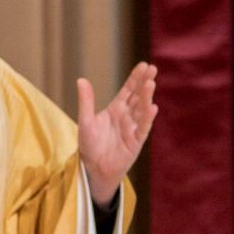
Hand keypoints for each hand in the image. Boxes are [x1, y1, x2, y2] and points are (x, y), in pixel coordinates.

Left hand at [78, 61, 157, 207]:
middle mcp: (127, 116)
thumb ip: (86, 101)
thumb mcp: (86, 121)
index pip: (128, 90)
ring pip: (142, 109)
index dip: (135, 78)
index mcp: (116, 108)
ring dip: (147, 97)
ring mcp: (133, 127)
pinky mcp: (136, 141)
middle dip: (145, 82)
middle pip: (138, 96)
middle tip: (152, 68)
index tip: (143, 65)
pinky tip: (152, 107)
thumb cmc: (90, 145)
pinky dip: (147, 118)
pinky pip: (143, 128)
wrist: (93, 168)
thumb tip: (81, 79)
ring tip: (151, 83)